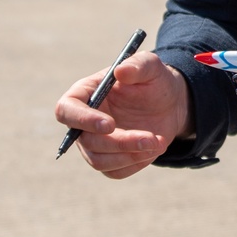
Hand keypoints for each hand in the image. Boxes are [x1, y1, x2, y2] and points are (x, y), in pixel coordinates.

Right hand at [54, 51, 193, 179]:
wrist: (170, 104)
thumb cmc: (154, 81)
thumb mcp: (151, 66)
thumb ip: (137, 65)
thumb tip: (120, 72)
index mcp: (84, 94)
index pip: (66, 110)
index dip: (83, 120)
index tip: (110, 125)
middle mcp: (83, 122)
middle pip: (87, 141)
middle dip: (120, 142)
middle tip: (150, 138)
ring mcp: (95, 143)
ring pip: (99, 160)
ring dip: (130, 155)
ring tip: (158, 142)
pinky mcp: (110, 159)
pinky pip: (114, 171)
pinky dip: (135, 163)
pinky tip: (154, 148)